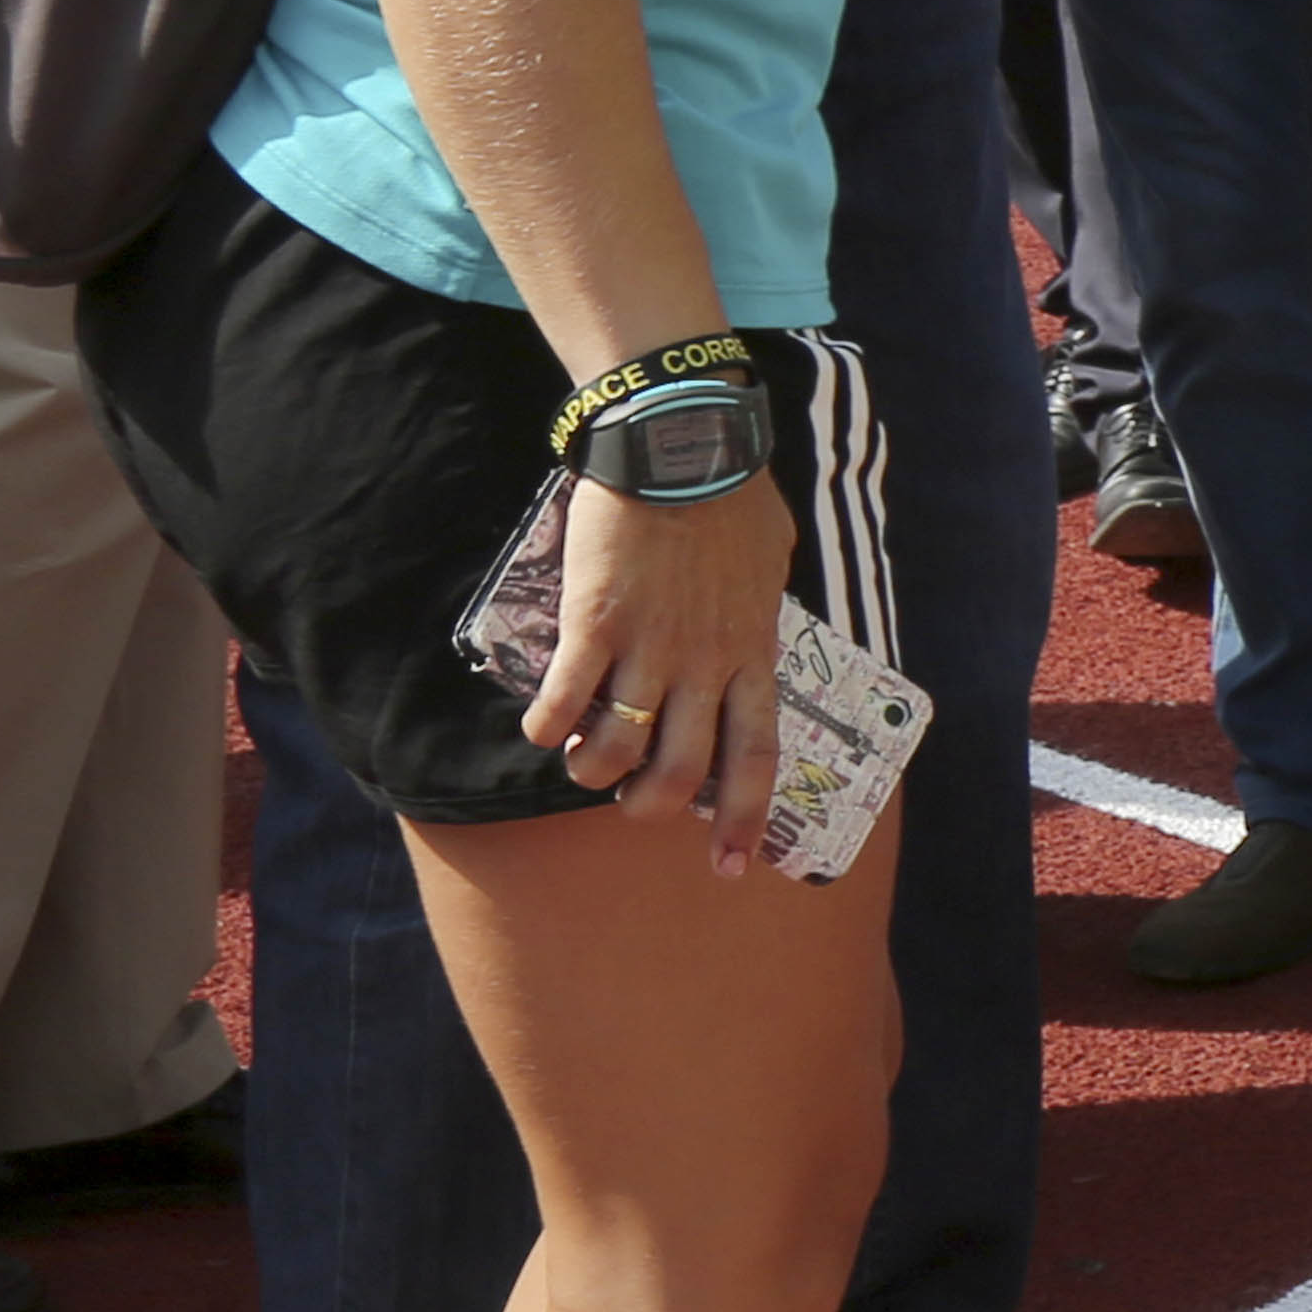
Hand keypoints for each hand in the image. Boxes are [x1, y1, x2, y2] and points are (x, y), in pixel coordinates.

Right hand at [521, 474, 796, 871]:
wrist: (683, 443)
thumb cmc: (732, 495)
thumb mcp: (769, 562)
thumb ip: (759, 608)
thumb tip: (753, 631)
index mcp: (754, 651)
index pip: (758, 757)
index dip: (744, 820)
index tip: (730, 868)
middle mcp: (706, 663)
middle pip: (680, 776)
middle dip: (649, 809)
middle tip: (631, 802)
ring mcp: (651, 647)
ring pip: (617, 752)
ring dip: (593, 773)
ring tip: (582, 760)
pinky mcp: (595, 625)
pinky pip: (563, 704)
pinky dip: (547, 730)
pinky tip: (542, 726)